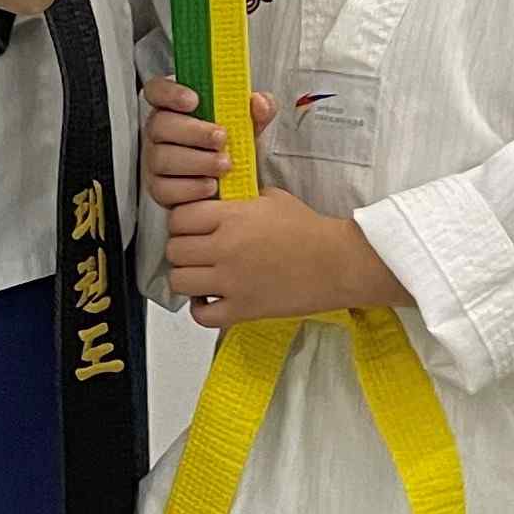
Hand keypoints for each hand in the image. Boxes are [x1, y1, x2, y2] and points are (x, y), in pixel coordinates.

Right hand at [141, 75, 274, 212]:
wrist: (236, 181)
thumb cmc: (233, 144)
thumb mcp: (250, 123)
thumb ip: (259, 108)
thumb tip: (259, 102)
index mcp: (175, 106)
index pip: (157, 90)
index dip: (169, 93)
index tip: (194, 100)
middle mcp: (159, 132)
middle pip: (159, 125)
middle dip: (192, 131)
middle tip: (221, 137)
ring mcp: (155, 160)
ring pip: (162, 158)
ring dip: (197, 161)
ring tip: (225, 164)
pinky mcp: (159, 189)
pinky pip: (166, 188)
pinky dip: (191, 188)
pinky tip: (212, 185)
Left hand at [165, 188, 391, 331]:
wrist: (338, 263)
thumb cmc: (310, 230)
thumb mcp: (273, 199)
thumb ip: (240, 202)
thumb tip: (220, 204)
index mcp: (232, 217)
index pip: (179, 217)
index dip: (182, 222)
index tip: (192, 227)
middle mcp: (225, 248)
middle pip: (174, 250)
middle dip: (183, 249)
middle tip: (197, 251)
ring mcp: (232, 282)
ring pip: (180, 281)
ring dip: (187, 278)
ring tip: (202, 275)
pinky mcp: (243, 309)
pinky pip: (201, 315)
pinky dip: (201, 309)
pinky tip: (212, 299)